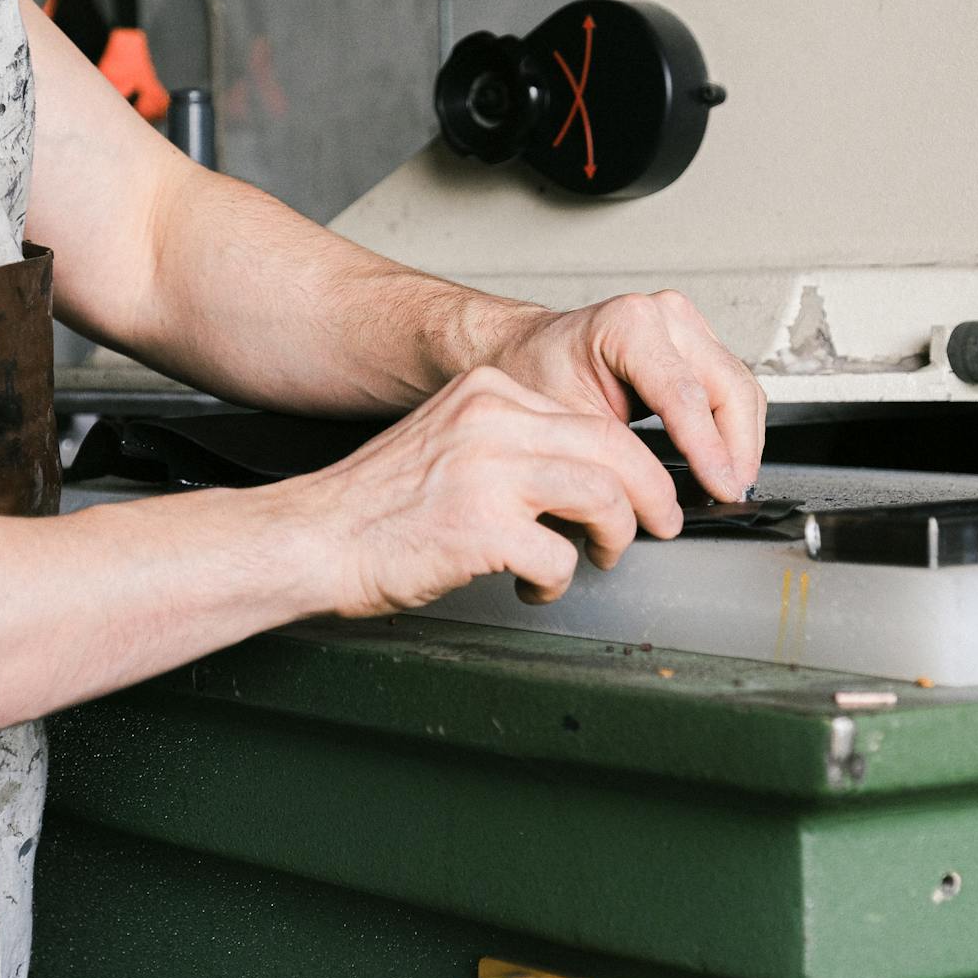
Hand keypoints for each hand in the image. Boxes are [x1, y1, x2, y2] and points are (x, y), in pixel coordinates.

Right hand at [287, 366, 682, 615]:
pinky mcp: (482, 527)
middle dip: (652, 496)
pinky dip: (556, 580)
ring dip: (614, 538)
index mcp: (489, 392)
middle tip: (662, 526)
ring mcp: (488, 471)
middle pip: (616, 449)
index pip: (594, 419)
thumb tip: (592, 475)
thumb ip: (516, 445)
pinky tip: (530, 585)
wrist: (314, 538)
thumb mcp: (453, 443)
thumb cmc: (379, 506)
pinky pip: (560, 556)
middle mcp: (492, 420)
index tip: (647, 491)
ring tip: (595, 558)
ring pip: (603, 496)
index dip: (635, 463)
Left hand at [480, 291, 765, 501]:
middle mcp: (665, 316)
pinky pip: (732, 386)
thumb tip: (660, 503)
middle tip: (732, 494)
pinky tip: (726, 459)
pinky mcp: (696, 341)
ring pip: (741, 387)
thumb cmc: (535, 375)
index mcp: (629, 326)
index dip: (710, 450)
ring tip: (731, 484)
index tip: (723, 488)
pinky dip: (735, 426)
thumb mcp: (567, 423)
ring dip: (743, 440)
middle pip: (729, 387)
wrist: (525, 351)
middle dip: (737, 449)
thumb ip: (616, 460)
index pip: (686, 397)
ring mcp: (685, 325)